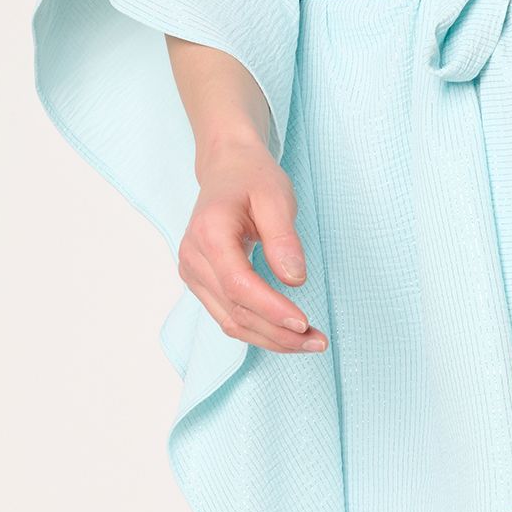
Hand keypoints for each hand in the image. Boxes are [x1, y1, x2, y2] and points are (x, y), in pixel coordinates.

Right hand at [177, 132, 328, 354]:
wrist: (227, 169)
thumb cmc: (253, 178)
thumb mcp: (276, 196)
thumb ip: (283, 238)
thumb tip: (295, 281)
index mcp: (209, 232)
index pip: (239, 284)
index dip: (271, 309)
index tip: (304, 323)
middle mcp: (193, 258)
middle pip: (234, 311)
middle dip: (278, 333)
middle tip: (318, 341)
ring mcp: (193, 273)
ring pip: (230, 321)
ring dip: (270, 338)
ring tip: (310, 342)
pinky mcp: (201, 283)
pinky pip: (228, 316)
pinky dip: (258, 330)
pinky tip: (287, 334)